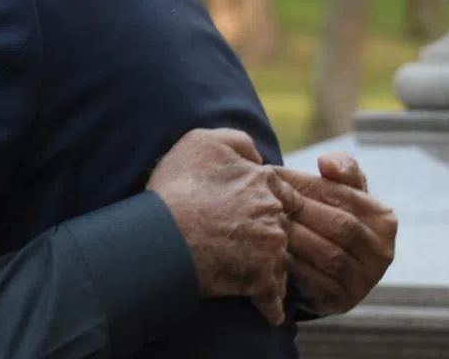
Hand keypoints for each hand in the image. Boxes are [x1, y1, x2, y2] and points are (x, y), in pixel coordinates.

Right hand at [148, 128, 299, 325]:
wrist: (163, 234)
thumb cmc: (178, 187)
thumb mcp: (203, 142)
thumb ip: (238, 142)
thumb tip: (258, 157)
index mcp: (267, 182)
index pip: (285, 194)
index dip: (267, 202)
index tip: (250, 212)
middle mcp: (276, 215)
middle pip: (284, 227)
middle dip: (270, 235)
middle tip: (245, 241)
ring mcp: (272, 250)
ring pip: (282, 262)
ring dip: (269, 268)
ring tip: (247, 273)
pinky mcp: (262, 281)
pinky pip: (274, 299)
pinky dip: (269, 306)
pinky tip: (261, 308)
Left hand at [275, 153, 396, 315]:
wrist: (322, 267)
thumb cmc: (328, 216)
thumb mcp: (340, 190)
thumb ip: (341, 168)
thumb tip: (326, 162)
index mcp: (383, 218)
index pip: (341, 195)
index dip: (303, 184)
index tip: (270, 175)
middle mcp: (382, 251)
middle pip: (337, 225)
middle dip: (297, 211)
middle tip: (262, 200)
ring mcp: (365, 279)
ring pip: (328, 253)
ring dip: (293, 237)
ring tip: (264, 223)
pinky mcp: (342, 300)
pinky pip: (316, 281)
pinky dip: (292, 265)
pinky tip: (271, 252)